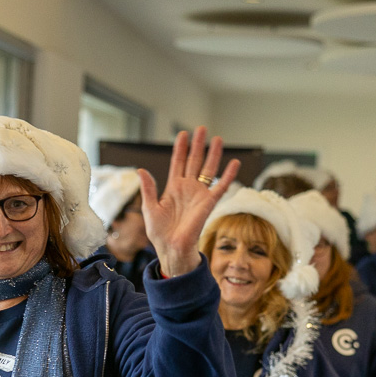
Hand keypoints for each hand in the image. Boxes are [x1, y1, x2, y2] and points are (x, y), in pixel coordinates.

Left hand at [138, 126, 239, 277]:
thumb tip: (141, 170)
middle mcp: (188, 188)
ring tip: (218, 138)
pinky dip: (228, 175)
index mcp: (173, 187)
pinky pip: (221, 186)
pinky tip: (234, 162)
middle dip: (198, 145)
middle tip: (202, 129)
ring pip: (208, 169)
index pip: (178, 163)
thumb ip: (148, 188)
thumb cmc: (159, 231)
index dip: (180, 148)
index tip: (183, 133)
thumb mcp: (150, 207)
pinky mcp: (208, 203)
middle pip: (194, 161)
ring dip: (213, 154)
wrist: (171, 247)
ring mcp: (199, 194)